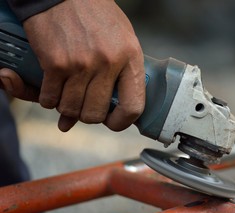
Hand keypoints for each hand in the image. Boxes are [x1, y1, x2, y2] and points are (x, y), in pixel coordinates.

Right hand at [1, 0, 144, 131]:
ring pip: (72, 110)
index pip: (134, 106)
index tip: (112, 122)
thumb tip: (104, 111)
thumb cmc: (94, 15)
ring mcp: (81, 64)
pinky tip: (52, 89)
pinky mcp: (56, 63)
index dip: (121, 122)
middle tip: (84, 105)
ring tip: (68, 95)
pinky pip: (50, 98)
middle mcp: (108, 62)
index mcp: (130, 57)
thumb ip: (117, 76)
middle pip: (96, 114)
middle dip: (88, 115)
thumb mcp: (121, 40)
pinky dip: (48, 99)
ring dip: (67, 108)